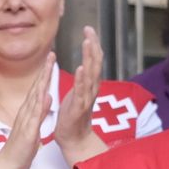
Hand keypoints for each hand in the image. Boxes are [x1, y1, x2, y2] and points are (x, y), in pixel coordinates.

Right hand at [0, 53, 56, 168]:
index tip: (51, 59)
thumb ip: (39, 112)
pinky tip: (44, 96)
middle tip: (51, 55)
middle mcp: (26, 113)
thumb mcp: (33, 127)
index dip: (45, 74)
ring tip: (48, 68)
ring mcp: (25, 121)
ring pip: (34, 98)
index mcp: (29, 111)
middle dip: (44, 71)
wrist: (9, 165)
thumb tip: (46, 96)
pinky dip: (39, 106)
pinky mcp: (27, 132)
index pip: (38, 89)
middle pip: (36, 88)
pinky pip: (34, 117)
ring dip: (41, 83)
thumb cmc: (21, 148)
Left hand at [54, 26, 103, 161]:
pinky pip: (81, 91)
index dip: (93, 44)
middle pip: (95, 63)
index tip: (88, 29)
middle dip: (93, 45)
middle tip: (89, 30)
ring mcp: (86, 97)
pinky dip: (82, 79)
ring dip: (89, 57)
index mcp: (90, 84)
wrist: (73, 138)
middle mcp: (92, 88)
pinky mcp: (79, 107)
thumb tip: (86, 63)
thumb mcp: (78, 92)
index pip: (94, 60)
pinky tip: (81, 68)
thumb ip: (83, 78)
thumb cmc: (73, 115)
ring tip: (87, 43)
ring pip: (91, 74)